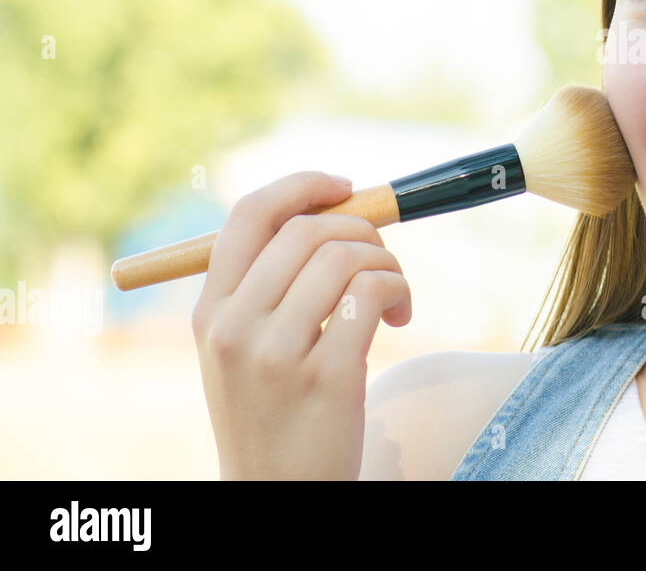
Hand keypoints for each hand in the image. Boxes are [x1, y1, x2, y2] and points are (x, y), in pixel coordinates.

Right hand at [191, 171, 411, 479]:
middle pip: (307, 230)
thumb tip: (334, 212)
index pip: (249, 215)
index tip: (346, 188)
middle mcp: (234, 326)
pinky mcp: (325, 376)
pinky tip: (399, 318)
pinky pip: (372, 294)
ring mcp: (276, 353)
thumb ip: (269, 287)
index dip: (303, 187)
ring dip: (387, 264)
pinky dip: (399, 293)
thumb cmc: (276, 414)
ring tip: (393, 297)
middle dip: (361, 230)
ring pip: (346, 257)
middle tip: (381, 261)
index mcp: (209, 311)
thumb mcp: (244, 350)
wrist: (278, 494)